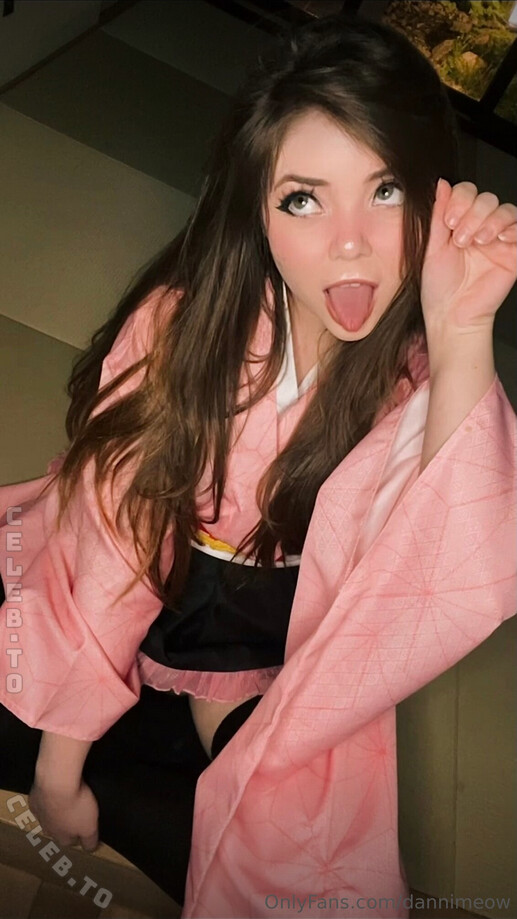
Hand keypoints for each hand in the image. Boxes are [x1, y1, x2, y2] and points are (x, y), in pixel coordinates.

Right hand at [28, 779, 98, 851]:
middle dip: (66, 827)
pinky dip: (46, 801)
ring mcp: (41, 816)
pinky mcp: (35, 802)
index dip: (81, 836)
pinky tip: (52, 793)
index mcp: (64, 838)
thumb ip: (90, 839)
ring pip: (48, 820)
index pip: (73, 843)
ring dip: (55, 814)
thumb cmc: (76, 804)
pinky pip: (40, 804)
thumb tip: (91, 847)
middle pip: (59, 833)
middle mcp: (50, 831)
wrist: (57, 784)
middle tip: (76, 814)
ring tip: (65, 802)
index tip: (87, 829)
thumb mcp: (90, 826)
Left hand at [421, 178, 516, 332]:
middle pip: (487, 198)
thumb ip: (437, 215)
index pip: (466, 193)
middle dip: (473, 214)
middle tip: (461, 238)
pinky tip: (498, 239)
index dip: (460, 200)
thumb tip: (441, 184)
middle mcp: (480, 228)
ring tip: (477, 242)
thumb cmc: (439, 287)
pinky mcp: (513, 253)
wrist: (450, 315)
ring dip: (490, 221)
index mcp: (459, 223)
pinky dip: (512, 228)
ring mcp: (498, 240)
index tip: (449, 222)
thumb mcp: (431, 246)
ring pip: (505, 210)